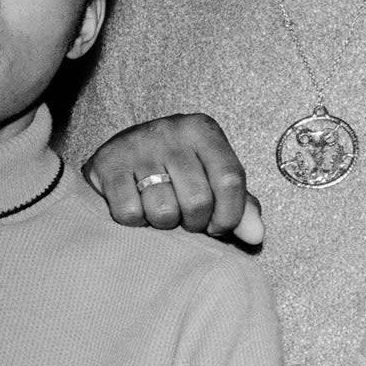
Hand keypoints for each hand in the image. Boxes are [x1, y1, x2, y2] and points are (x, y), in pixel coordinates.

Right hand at [82, 113, 263, 243]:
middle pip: (198, 200)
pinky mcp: (109, 163)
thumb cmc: (176, 170)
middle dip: (194, 223)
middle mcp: (172, 131)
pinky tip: (137, 206)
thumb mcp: (211, 177)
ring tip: (161, 210)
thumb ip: (240, 206)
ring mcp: (138, 145)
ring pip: (163, 211)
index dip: (229, 215)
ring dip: (164, 223)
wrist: (120, 154)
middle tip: (185, 219)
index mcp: (203, 130)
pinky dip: (135, 221)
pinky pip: (130, 213)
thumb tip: (256, 235)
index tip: (218, 226)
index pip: (230, 179)